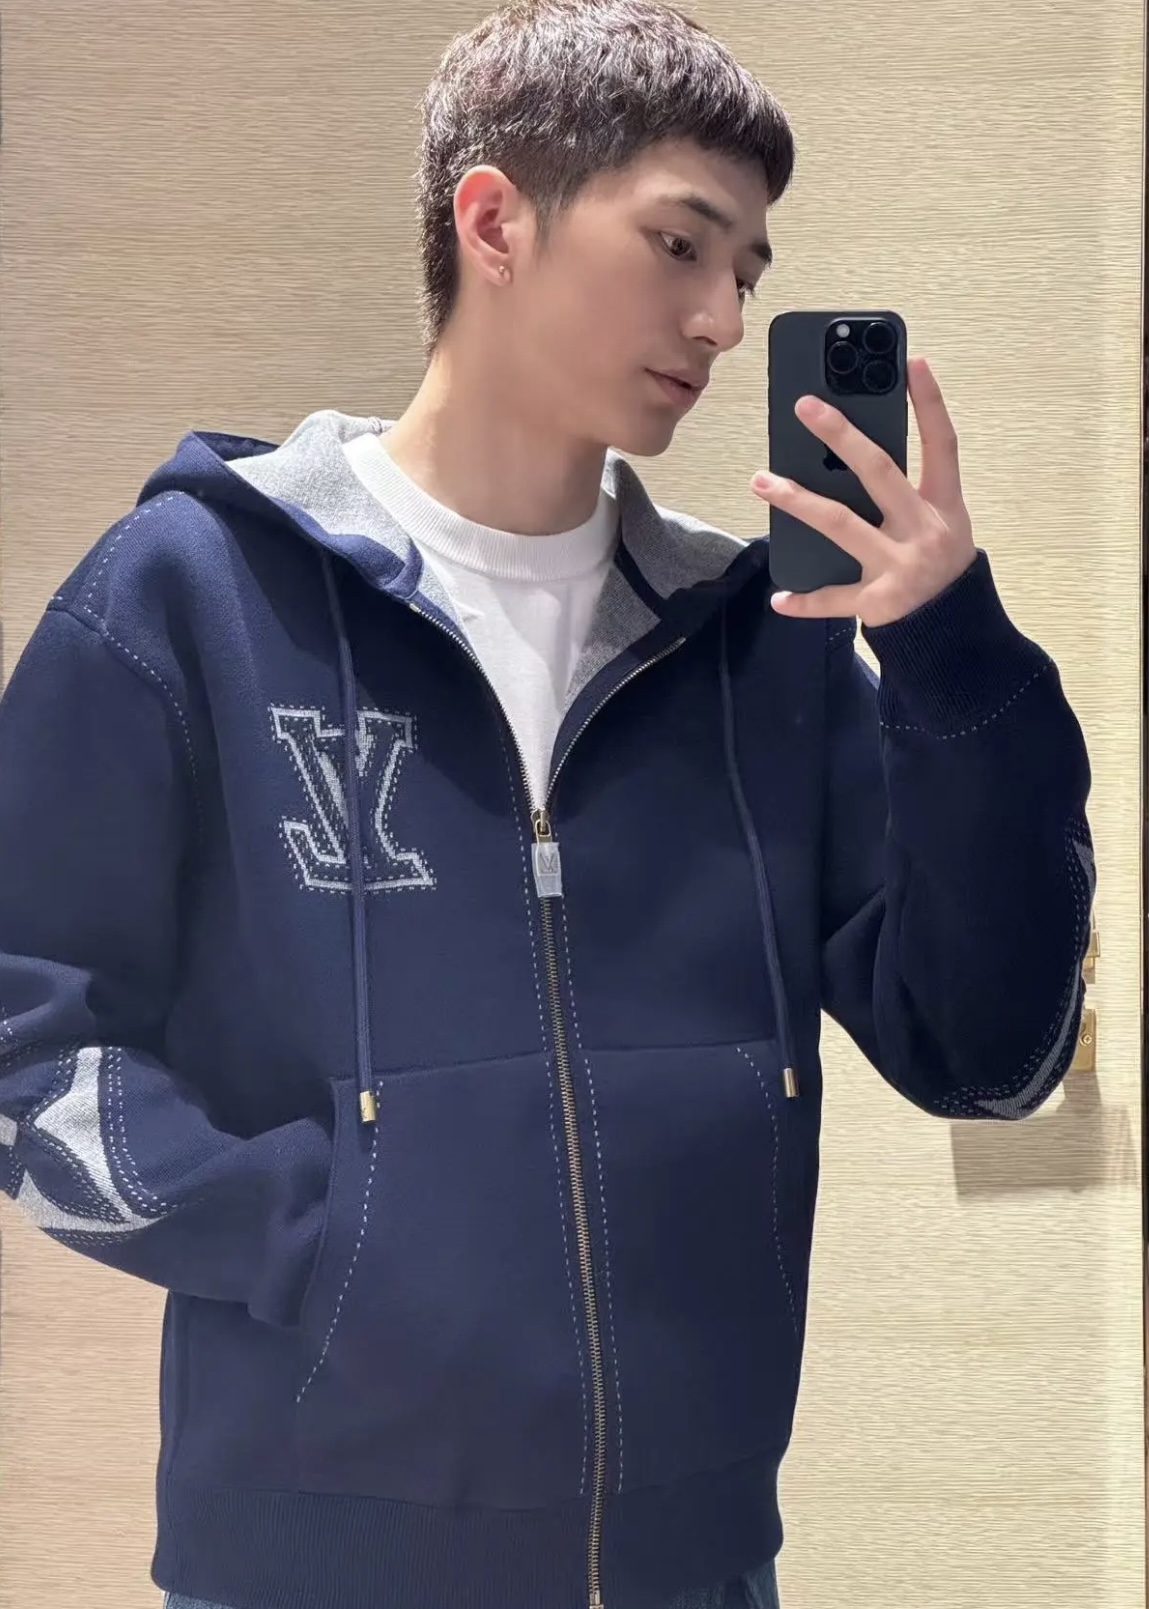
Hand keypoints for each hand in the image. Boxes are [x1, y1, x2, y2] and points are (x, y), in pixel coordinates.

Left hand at [751, 356, 976, 627]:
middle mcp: (924, 531)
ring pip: (841, 525)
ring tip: (761, 481)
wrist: (954, 627)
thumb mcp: (939, 522)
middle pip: (880, 473)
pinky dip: (804, 600)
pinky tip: (778, 596)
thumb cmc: (938, 562)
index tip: (912, 362)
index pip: (942, 444)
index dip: (930, 403)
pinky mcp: (879, 603)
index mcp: (945, 505)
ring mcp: (901, 567)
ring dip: (797, 501)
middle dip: (842, 436)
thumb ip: (906, 491)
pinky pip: (833, 599)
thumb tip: (846, 452)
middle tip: (805, 407)